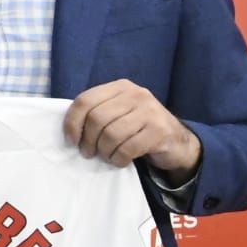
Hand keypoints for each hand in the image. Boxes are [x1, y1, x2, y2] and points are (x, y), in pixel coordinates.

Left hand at [62, 79, 200, 171]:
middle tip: (89, 153)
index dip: (72, 122)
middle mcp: (136, 94)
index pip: (85, 100)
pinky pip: (128, 148)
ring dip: (104, 152)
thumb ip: (96, 113)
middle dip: (88, 141)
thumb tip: (69, 131)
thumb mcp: (117, 113)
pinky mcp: (160, 130)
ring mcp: (150, 111)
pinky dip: (119, 159)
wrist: (176, 141)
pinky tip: (121, 160)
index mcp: (120, 87)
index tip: (71, 141)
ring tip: (107, 156)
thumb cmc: (137, 128)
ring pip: (111, 135)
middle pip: (96, 119)